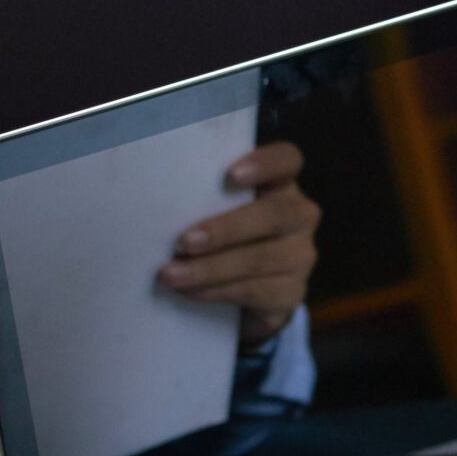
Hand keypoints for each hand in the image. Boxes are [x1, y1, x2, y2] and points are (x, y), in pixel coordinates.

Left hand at [158, 141, 319, 346]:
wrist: (247, 295)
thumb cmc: (222, 237)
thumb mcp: (217, 211)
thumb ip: (205, 200)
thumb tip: (156, 206)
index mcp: (280, 184)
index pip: (287, 160)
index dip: (265, 164)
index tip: (231, 174)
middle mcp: (300, 215)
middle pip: (275, 214)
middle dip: (226, 229)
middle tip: (184, 242)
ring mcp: (301, 255)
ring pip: (261, 259)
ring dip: (211, 268)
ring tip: (171, 275)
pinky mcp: (293, 292)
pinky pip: (257, 291)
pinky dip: (218, 292)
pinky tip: (190, 292)